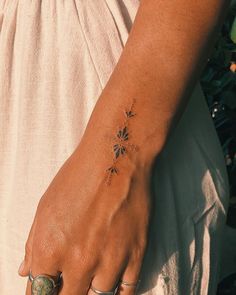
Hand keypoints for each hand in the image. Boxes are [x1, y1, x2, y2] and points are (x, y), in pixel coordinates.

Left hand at [18, 132, 151, 294]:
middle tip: (69, 286)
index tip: (50, 287)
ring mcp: (110, 259)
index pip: (39, 290)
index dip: (42, 291)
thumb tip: (27, 270)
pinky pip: (128, 288)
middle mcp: (79, 261)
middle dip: (66, 294)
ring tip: (90, 283)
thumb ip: (34, 242)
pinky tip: (114, 289)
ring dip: (92, 292)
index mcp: (50, 249)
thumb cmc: (78, 176)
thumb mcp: (46, 205)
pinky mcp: (136, 252)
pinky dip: (119, 292)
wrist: (115, 159)